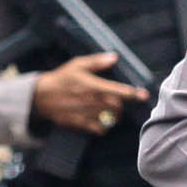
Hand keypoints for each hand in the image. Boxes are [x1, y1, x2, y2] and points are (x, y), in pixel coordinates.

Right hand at [32, 53, 147, 133]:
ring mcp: (86, 114)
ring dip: (114, 116)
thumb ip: (97, 61)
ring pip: (110, 119)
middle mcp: (91, 101)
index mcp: (93, 85)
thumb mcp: (78, 64)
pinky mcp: (79, 123)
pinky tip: (102, 120)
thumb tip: (114, 57)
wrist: (41, 96)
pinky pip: (99, 129)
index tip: (144, 95)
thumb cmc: (62, 78)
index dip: (133, 94)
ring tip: (112, 111)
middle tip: (120, 102)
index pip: (118, 91)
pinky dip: (104, 127)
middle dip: (122, 106)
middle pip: (117, 107)